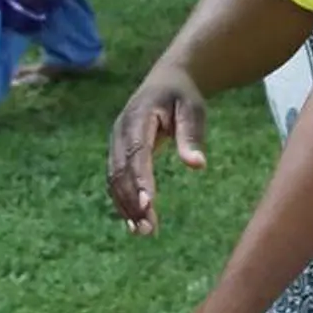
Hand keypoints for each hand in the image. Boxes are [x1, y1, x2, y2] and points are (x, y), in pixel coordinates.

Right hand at [107, 65, 209, 233]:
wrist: (166, 82)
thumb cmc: (182, 96)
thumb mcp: (193, 109)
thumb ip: (191, 136)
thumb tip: (197, 165)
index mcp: (138, 118)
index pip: (136, 152)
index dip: (140, 178)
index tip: (148, 203)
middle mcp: (120, 132)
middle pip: (121, 170)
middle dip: (132, 200)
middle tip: (148, 228)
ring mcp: (115, 143)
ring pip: (115, 179)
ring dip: (126, 206)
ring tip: (143, 231)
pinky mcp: (118, 154)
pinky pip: (116, 181)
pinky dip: (124, 201)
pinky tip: (135, 222)